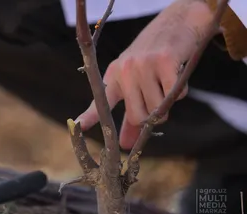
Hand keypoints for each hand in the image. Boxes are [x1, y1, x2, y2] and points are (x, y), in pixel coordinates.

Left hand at [76, 0, 213, 148]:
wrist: (176, 24)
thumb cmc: (152, 59)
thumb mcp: (135, 83)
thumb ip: (129, 115)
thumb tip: (126, 146)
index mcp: (114, 75)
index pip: (101, 101)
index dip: (89, 116)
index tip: (77, 125)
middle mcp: (125, 69)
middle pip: (138, 116)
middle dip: (152, 117)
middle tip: (157, 100)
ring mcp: (143, 64)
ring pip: (158, 108)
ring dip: (167, 103)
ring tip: (165, 82)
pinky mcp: (165, 61)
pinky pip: (175, 96)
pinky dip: (179, 92)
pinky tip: (175, 75)